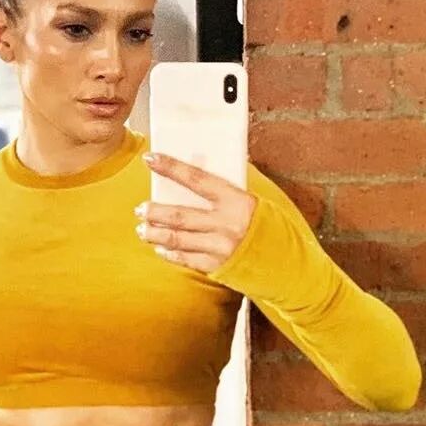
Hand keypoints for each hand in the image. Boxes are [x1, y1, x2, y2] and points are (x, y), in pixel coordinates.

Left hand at [136, 152, 256, 272]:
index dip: (172, 168)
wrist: (285, 263)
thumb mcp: (251, 203)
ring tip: (142, 229)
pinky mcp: (216, 266)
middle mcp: (227, 224)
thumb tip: (195, 173)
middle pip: (180, 215)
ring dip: (155, 233)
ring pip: (177, 239)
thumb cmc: (266, 226)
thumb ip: (224, 192)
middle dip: (155, 211)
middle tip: (141, 208)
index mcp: (237, 201)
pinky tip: (159, 247)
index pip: (197, 179)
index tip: (151, 158)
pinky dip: (169, 253)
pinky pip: (185, 258)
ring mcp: (220, 248)